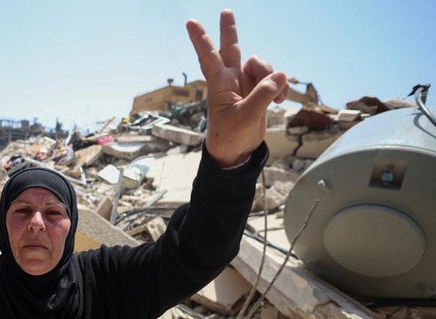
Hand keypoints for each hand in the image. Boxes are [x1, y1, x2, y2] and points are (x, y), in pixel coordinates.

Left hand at [186, 10, 287, 166]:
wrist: (237, 150)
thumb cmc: (231, 135)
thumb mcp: (246, 116)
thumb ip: (263, 94)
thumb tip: (281, 75)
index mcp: (220, 84)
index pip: (208, 57)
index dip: (201, 39)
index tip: (190, 22)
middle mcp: (231, 79)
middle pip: (231, 48)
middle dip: (229, 30)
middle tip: (225, 11)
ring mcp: (244, 84)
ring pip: (261, 64)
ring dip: (271, 76)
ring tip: (275, 98)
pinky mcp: (257, 91)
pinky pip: (273, 78)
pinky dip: (279, 87)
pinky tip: (280, 101)